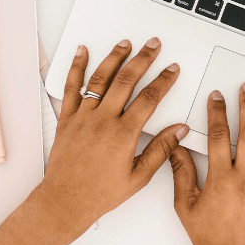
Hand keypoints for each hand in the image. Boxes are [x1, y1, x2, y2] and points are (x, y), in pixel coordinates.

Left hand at [36, 37, 187, 237]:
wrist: (65, 201)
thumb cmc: (100, 193)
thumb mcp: (138, 176)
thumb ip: (161, 150)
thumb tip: (179, 130)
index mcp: (123, 135)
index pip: (149, 99)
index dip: (163, 81)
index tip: (172, 70)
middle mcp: (103, 121)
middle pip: (126, 81)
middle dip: (143, 59)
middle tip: (154, 45)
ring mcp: (83, 117)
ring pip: (100, 79)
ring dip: (114, 58)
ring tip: (126, 44)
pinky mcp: (67, 119)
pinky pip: (71, 87)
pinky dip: (76, 67)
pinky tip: (82, 52)